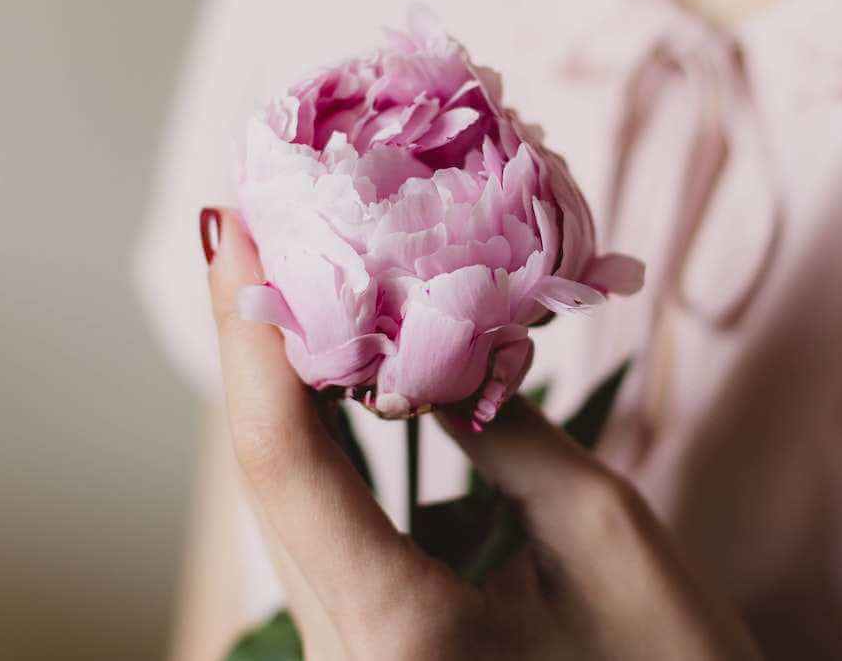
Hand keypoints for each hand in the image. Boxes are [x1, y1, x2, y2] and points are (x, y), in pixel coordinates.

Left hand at [205, 209, 760, 659]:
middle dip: (256, 340)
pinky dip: (319, 438)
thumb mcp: (602, 535)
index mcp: (397, 633)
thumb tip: (438, 337)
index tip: (238, 224)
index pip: (288, 459)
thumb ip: (505, 432)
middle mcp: (344, 654)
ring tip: (285, 272)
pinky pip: (323, 530)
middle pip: (269, 474)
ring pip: (287, 501)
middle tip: (255, 223)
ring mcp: (348, 657)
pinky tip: (325, 370)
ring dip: (281, 382)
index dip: (255, 331)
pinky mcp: (369, 650)